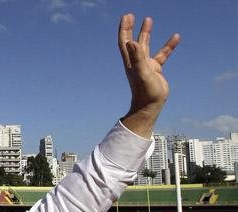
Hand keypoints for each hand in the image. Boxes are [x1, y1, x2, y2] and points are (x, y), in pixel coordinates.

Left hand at [118, 13, 179, 136]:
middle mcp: (136, 61)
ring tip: (148, 20)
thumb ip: (137, 58)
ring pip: (146, 45)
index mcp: (131, 61)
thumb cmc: (145, 92)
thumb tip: (132, 42)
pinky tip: (176, 37)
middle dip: (131, 28)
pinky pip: (162, 54)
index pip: (125, 41)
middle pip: (132, 41)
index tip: (127, 16)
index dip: (124, 29)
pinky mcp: (155, 70)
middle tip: (131, 15)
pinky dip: (168, 46)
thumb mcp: (142, 73)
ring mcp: (146, 65)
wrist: (150, 106)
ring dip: (146, 33)